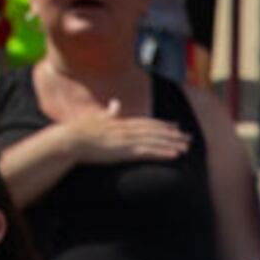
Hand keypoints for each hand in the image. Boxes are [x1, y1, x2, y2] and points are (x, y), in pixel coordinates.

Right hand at [69, 98, 193, 166]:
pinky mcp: (125, 151)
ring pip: (156, 141)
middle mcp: (128, 129)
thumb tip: (116, 103)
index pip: (147, 122)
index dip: (163, 125)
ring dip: (173, 144)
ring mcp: (128, 140)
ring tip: (187, 148)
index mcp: (122, 122)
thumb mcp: (97, 118)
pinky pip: (149, 152)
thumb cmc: (79, 131)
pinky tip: (175, 156)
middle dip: (174, 135)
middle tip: (189, 139)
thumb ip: (109, 112)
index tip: (176, 126)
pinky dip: (163, 153)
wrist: (71, 140)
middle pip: (156, 131)